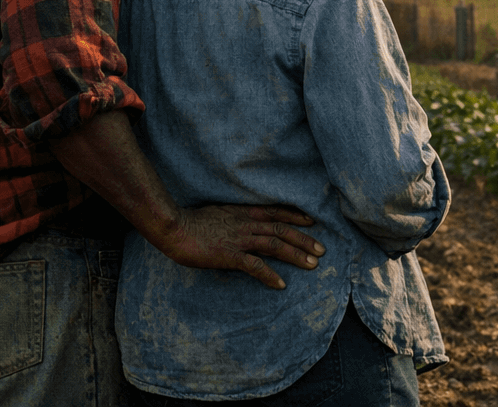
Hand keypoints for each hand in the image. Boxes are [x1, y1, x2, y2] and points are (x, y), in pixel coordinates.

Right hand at [160, 204, 326, 288]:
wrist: (174, 228)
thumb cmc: (192, 222)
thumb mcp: (219, 212)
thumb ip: (235, 217)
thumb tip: (243, 222)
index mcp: (243, 213)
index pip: (276, 212)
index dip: (296, 216)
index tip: (312, 222)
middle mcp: (246, 224)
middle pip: (282, 229)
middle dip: (304, 240)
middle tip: (322, 250)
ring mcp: (239, 239)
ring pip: (275, 245)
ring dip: (295, 255)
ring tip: (313, 265)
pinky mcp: (229, 255)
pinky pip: (254, 266)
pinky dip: (270, 275)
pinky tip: (281, 284)